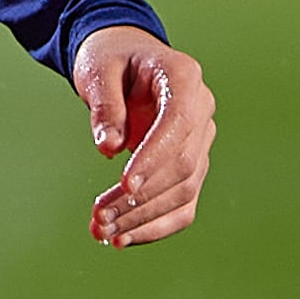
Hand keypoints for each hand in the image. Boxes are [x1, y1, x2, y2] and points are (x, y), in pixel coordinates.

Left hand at [72, 23, 213, 249]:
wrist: (124, 60)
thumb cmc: (111, 60)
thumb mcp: (98, 70)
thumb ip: (105, 105)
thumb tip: (109, 148)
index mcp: (184, 77)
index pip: (178, 123)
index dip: (154, 157)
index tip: (125, 185)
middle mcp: (201, 110)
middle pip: (183, 164)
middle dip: (142, 197)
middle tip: (99, 216)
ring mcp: (201, 140)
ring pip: (184, 190)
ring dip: (144, 217)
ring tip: (103, 231)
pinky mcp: (191, 165)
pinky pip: (183, 204)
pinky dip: (156, 226)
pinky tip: (124, 238)